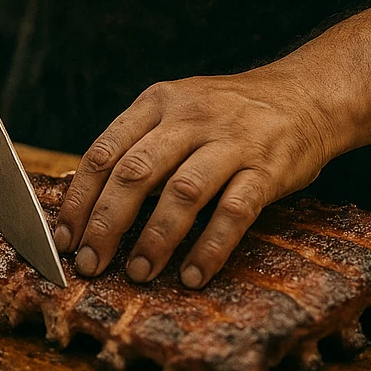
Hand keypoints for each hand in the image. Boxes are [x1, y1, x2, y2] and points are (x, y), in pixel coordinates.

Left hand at [52, 67, 331, 288]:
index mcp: (159, 102)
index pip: (105, 151)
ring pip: (182, 192)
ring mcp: (231, 141)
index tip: (64, 238)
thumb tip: (89, 202)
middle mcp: (191, 117)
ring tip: (139, 273)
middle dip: (106, 224)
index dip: (80, 198)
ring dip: (155, 238)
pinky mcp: (267, 168)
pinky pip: (234, 212)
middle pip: (136, 172)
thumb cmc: (231, 113)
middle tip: (90, 264)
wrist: (306, 96)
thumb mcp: (180, 109)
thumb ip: (141, 144)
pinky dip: (211, 247)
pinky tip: (193, 274)